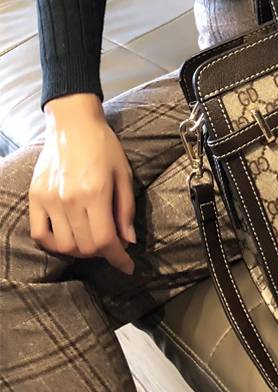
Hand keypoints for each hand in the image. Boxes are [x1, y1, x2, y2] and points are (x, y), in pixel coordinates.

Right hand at [29, 93, 136, 274]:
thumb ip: (126, 210)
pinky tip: (69, 237)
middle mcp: (70, 200)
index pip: (106, 240)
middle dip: (104, 253)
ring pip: (64, 245)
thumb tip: (128, 241)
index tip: (128, 266)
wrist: (73, 125)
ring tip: (93, 238)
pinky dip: (55, 244)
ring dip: (81, 250)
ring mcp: (49, 200)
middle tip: (113, 244)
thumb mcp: (124, 175)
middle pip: (86, 247)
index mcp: (96, 193)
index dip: (118, 259)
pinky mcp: (35, 197)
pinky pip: (40, 234)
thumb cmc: (104, 146)